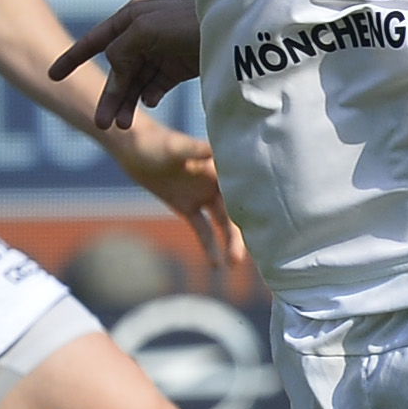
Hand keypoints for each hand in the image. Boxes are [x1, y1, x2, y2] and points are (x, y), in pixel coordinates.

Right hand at [51, 0, 199, 128]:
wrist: (233, 31)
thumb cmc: (187, 23)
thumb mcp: (144, 31)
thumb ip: (120, 50)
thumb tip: (115, 68)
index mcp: (131, 18)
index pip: (95, 40)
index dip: (72, 58)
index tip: (52, 76)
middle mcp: (143, 34)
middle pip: (117, 70)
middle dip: (109, 96)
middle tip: (102, 124)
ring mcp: (162, 51)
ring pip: (136, 82)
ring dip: (128, 102)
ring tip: (124, 126)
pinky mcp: (180, 66)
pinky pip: (157, 85)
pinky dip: (151, 95)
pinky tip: (151, 101)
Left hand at [111, 118, 245, 270]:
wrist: (132, 148)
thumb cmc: (154, 142)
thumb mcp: (175, 147)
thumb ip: (196, 150)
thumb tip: (217, 150)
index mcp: (221, 168)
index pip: (246, 190)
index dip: (259, 206)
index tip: (274, 223)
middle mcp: (218, 184)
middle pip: (238, 211)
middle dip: (245, 232)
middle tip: (251, 252)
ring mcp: (204, 197)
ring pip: (224, 224)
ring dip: (230, 243)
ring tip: (234, 264)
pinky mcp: (187, 208)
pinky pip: (202, 230)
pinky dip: (209, 247)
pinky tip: (216, 266)